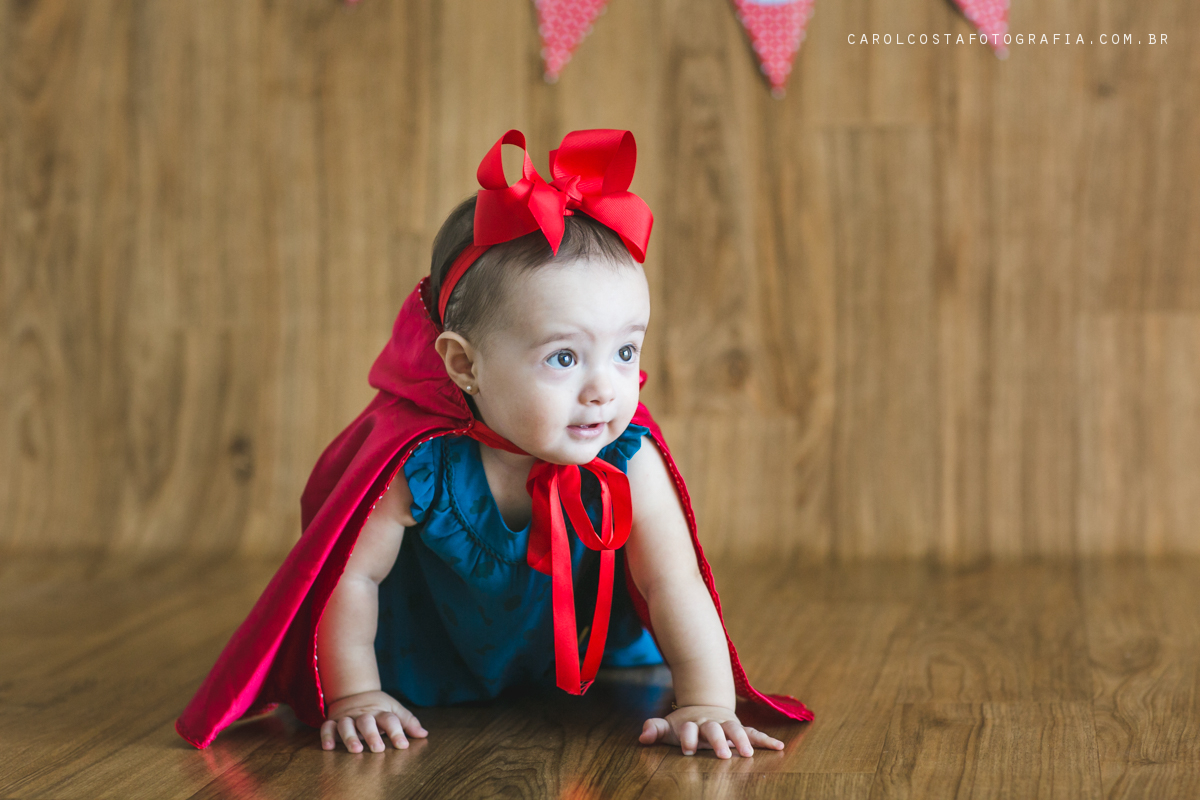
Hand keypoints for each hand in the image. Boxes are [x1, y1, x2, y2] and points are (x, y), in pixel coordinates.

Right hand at [320, 690, 427, 752]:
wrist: (355, 692)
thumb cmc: (378, 706)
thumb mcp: (394, 709)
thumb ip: (408, 722)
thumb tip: (424, 734)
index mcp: (380, 711)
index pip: (390, 719)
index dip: (397, 731)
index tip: (403, 745)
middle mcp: (363, 715)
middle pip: (367, 722)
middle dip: (372, 735)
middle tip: (378, 749)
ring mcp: (347, 718)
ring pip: (346, 725)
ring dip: (350, 737)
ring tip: (356, 750)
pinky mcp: (333, 721)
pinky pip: (327, 727)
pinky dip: (326, 736)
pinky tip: (329, 747)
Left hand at [638, 705, 783, 758]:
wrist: (705, 705)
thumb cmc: (685, 724)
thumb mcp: (669, 726)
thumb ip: (656, 728)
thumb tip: (642, 737)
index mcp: (693, 723)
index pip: (688, 729)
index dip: (687, 737)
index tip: (687, 749)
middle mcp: (711, 722)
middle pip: (714, 729)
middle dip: (717, 740)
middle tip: (723, 755)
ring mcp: (727, 725)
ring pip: (735, 729)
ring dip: (742, 740)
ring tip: (749, 753)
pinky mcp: (740, 729)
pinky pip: (754, 733)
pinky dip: (766, 739)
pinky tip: (779, 746)